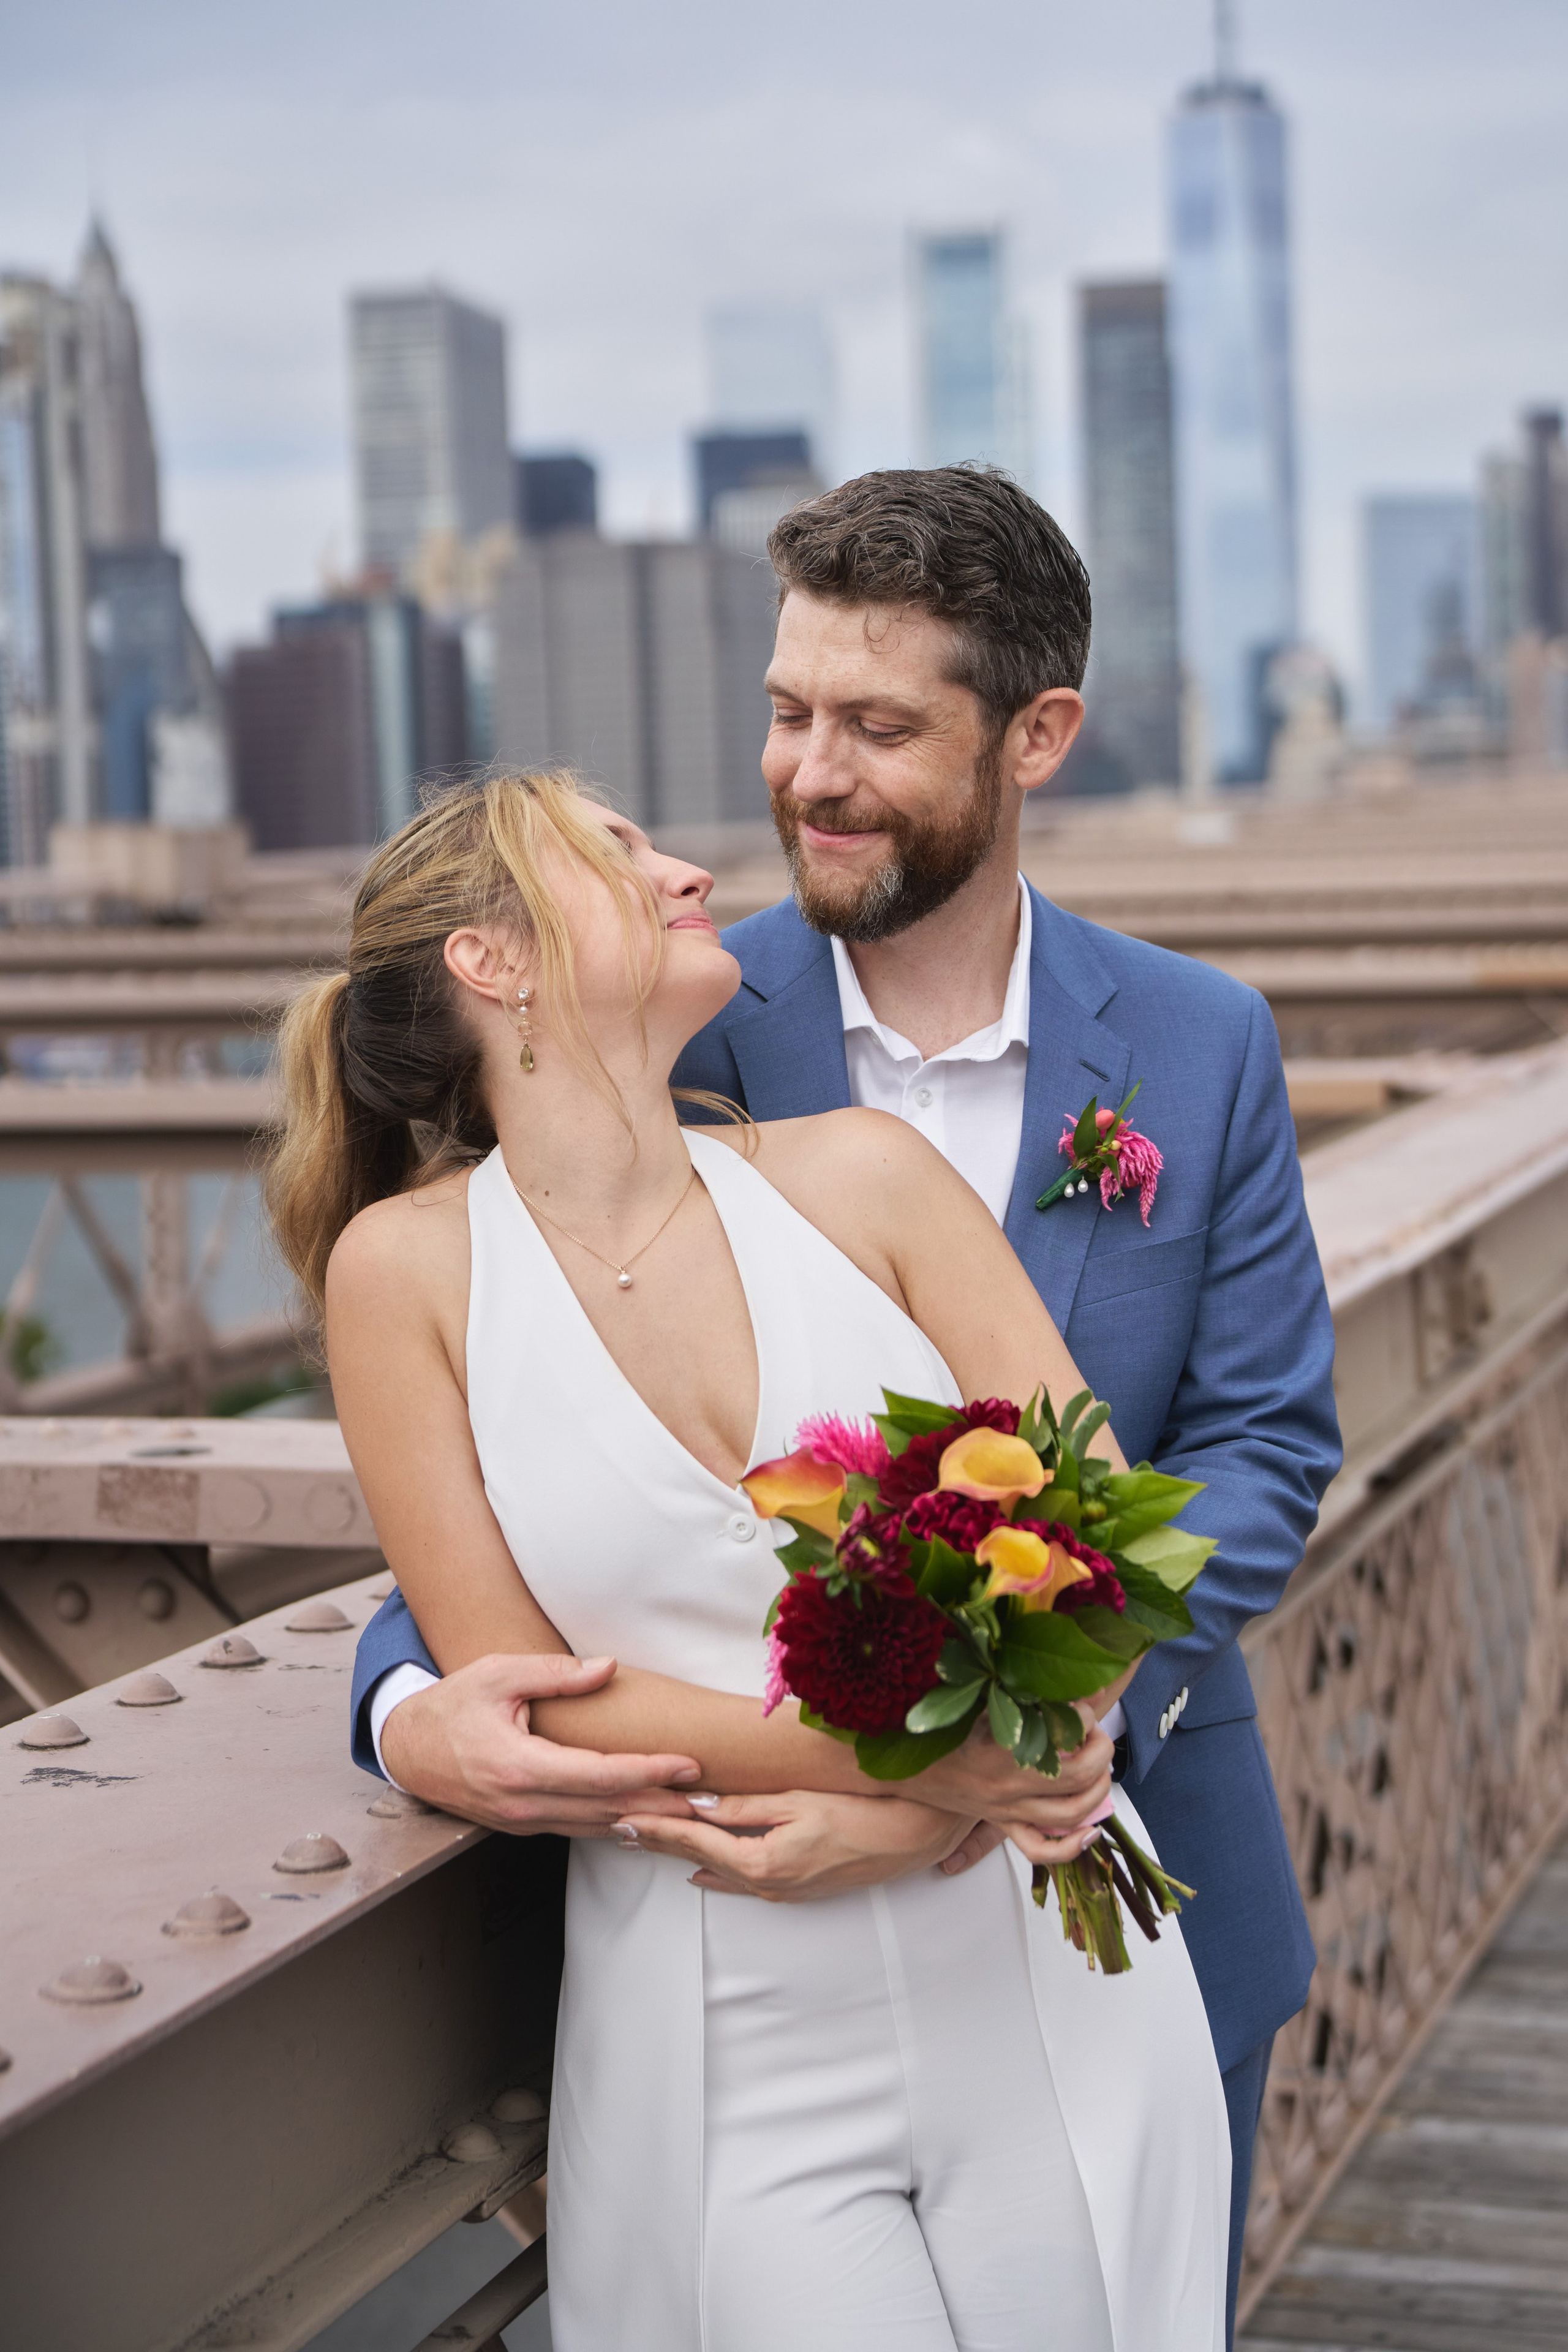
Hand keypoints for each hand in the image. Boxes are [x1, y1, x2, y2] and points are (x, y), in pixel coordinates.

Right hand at [379, 1651, 703, 1834]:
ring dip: (645, 1821)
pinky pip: (577, 1828)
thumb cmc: (452, 1706)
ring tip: (691, 1812)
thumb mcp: (498, 1674)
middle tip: (711, 1801)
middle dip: (662, 1806)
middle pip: (607, 1810)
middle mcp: (524, 1804)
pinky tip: (644, 1818)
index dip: (649, 1771)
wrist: (408, 1748)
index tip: (688, 1765)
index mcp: (519, 1767)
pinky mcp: (523, 1826)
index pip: (600, 1776)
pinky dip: (615, 1824)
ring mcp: (523, 1822)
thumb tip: (608, 1668)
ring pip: (596, 1826)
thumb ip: (555, 1673)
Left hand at [612, 1789, 979, 1900]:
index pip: (695, 1840)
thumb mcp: (798, 1801)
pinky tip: (696, 1867)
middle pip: (698, 1859)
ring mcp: (781, 1892)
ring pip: (716, 1871)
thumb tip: (698, 1801)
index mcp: (762, 1863)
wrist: (913, 1837)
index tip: (622, 1816)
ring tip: (647, 1839)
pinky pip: (740, 1881)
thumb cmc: (861, 1811)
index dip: (657, 1826)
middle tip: (618, 1827)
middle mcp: (766, 1886)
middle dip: (659, 1842)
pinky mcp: (795, 1890)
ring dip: (682, 1854)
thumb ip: (744, 1805)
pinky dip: (712, 1868)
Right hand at [917, 1702, 1114, 1865]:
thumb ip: (1025, 1697)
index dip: (1083, 1717)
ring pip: (1071, 1813)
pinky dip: (1072, 1846)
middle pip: (1078, 1777)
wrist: (911, 1769)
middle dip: (1100, 1751)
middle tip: (1095, 1734)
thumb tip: (1069, 1689)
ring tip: (1099, 1769)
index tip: (1082, 1707)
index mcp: (1001, 1750)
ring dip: (1098, 1791)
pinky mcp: (1004, 1826)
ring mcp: (1008, 1811)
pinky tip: (1092, 1830)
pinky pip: (1041, 1849)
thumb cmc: (944, 1733)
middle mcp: (1008, 1786)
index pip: (1062, 1734)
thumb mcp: (981, 1705)